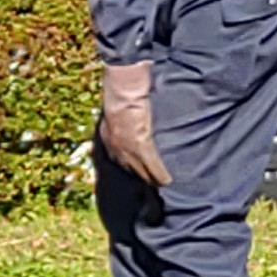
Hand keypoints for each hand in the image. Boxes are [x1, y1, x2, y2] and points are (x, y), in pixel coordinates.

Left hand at [98, 58, 168, 186]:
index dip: (131, 166)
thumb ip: (121, 122)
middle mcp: (116, 149)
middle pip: (130, 171)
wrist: (123, 91)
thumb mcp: (116, 112)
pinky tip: (167, 181)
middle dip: (141, 177)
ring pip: (142, 172)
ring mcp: (128, 150)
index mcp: (109, 139)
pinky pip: (153, 167)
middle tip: (151, 183)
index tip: (138, 170)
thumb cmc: (120, 96)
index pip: (120, 160)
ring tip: (161, 185)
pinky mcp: (141, 147)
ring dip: (152, 179)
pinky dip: (160, 175)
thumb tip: (130, 123)